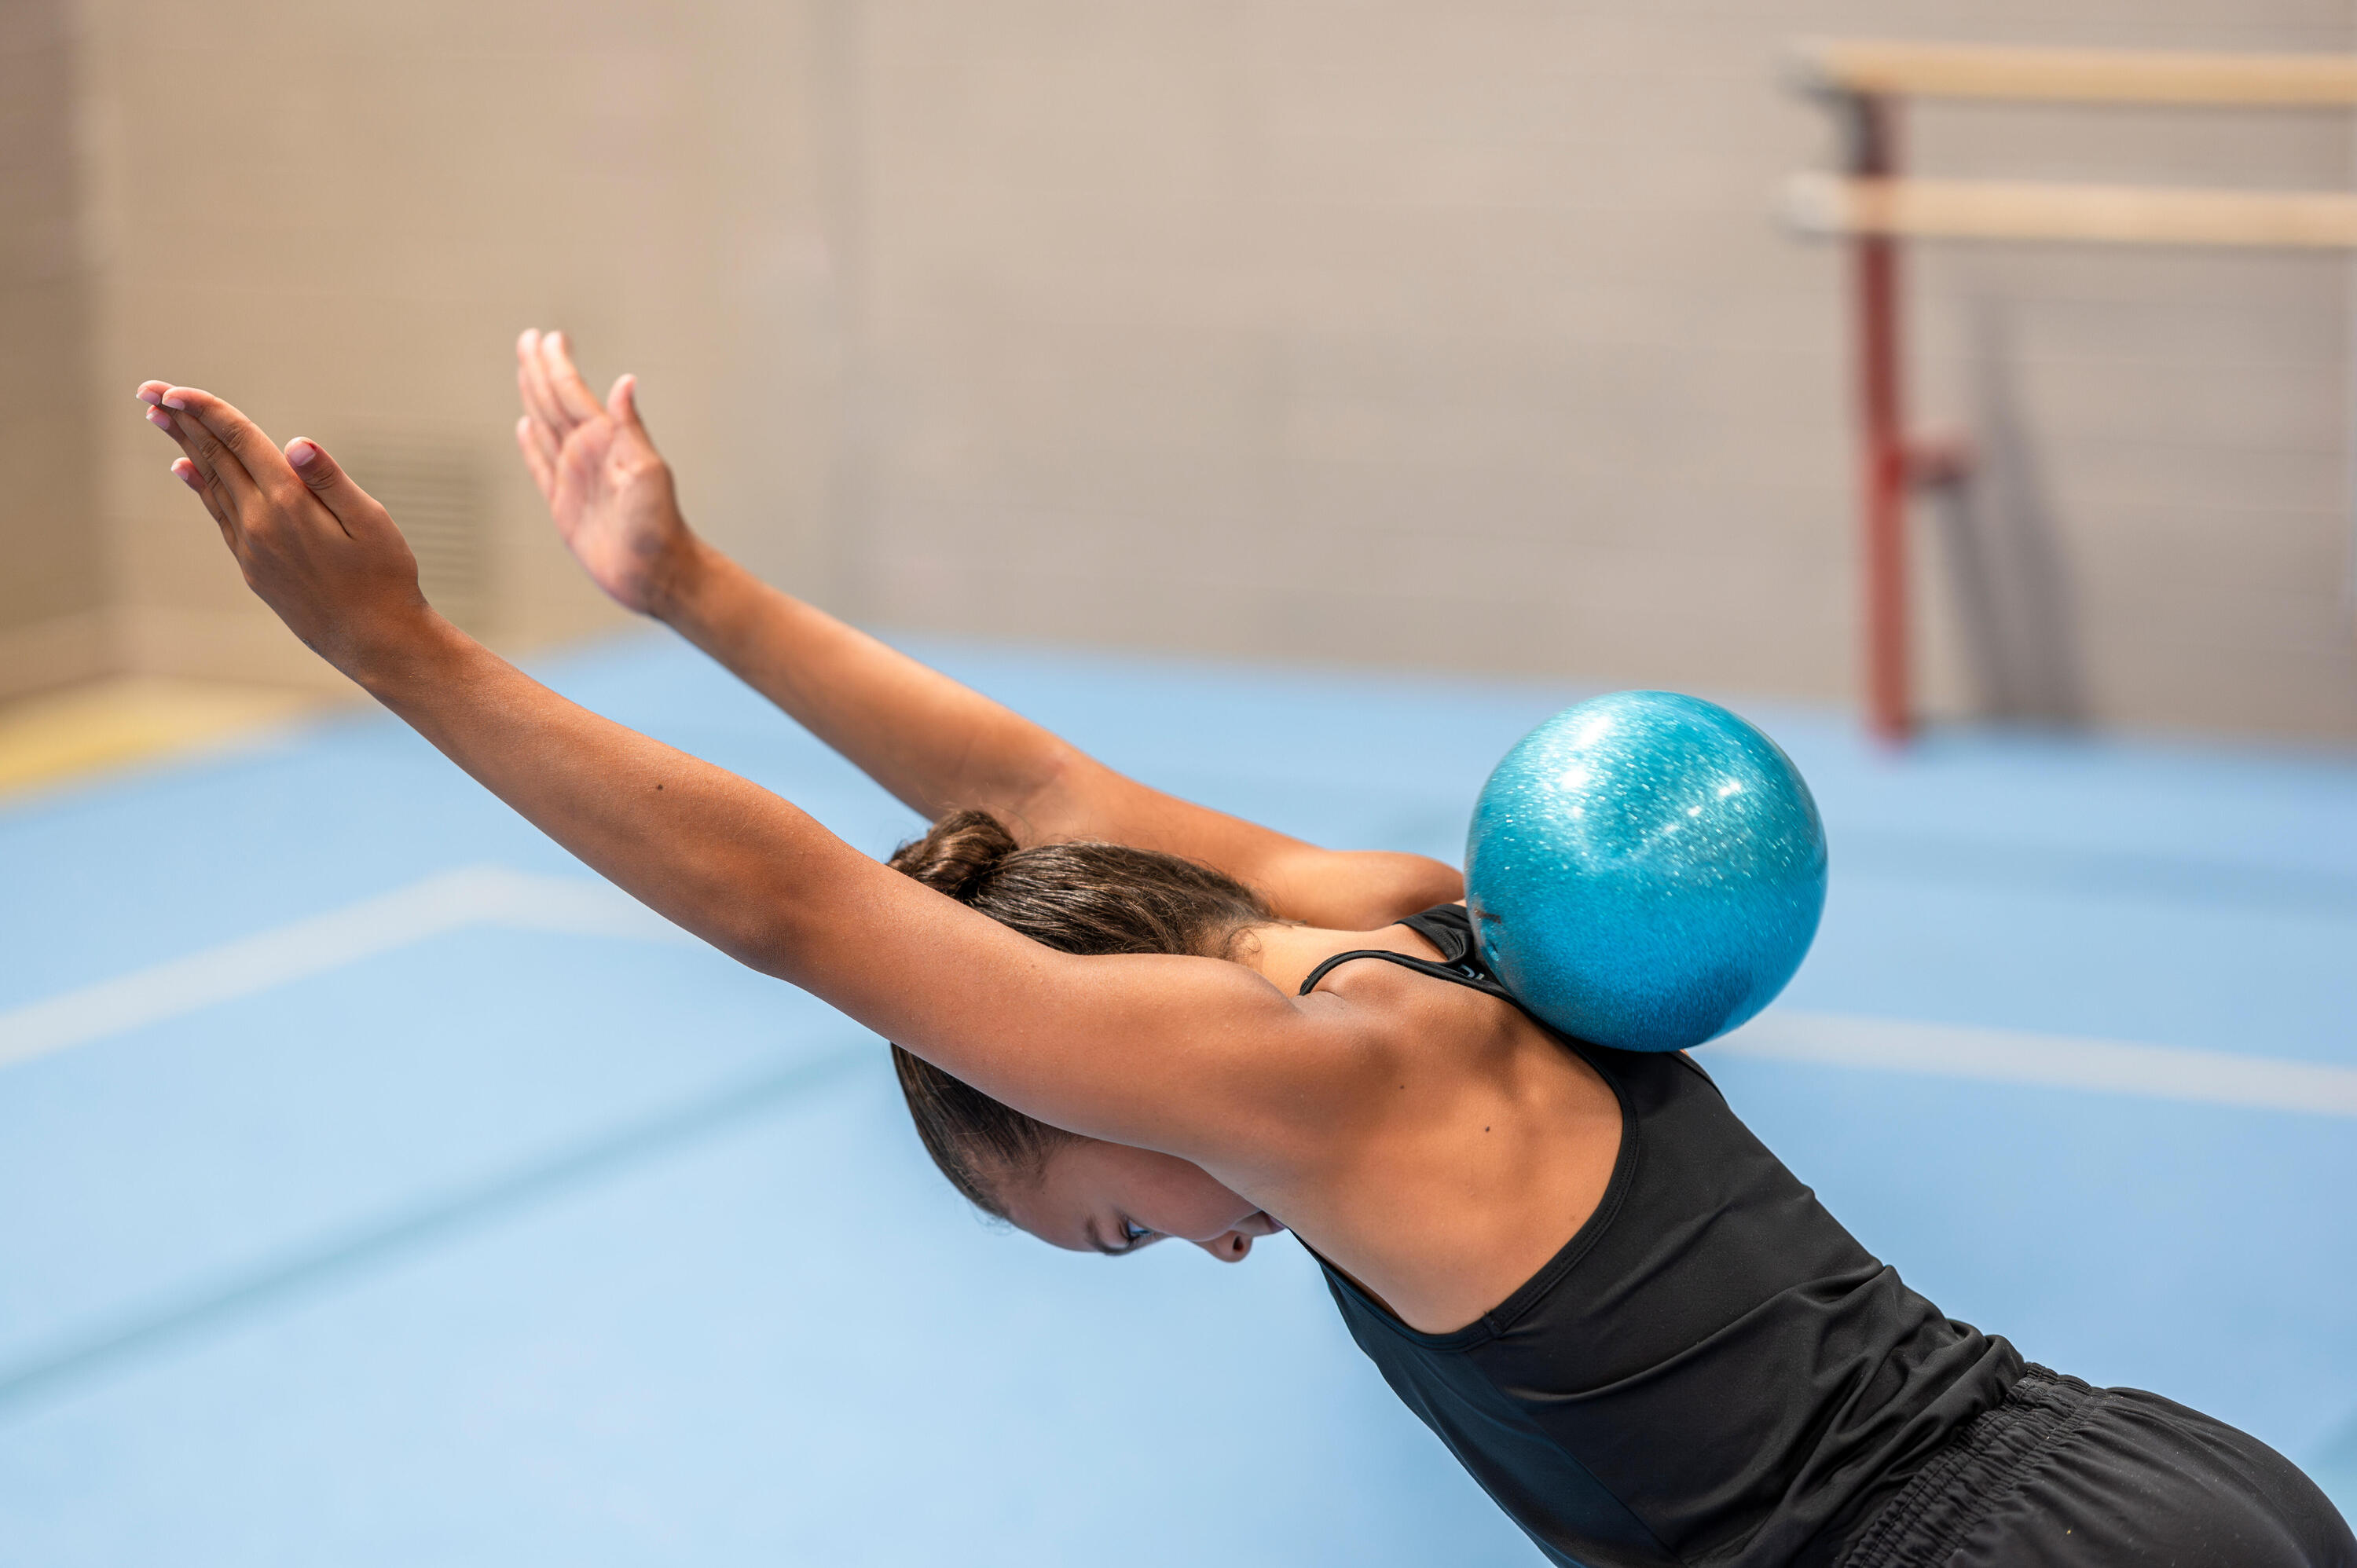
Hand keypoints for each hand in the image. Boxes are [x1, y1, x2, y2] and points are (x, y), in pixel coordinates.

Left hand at [137, 382, 431, 674]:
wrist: (372, 642)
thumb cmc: (385, 579)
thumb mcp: (373, 523)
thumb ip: (332, 480)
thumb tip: (297, 443)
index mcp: (289, 504)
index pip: (239, 441)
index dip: (206, 410)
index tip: (173, 389)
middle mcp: (260, 523)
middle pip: (215, 458)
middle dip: (181, 420)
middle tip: (147, 389)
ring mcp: (251, 547)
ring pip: (211, 484)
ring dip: (186, 447)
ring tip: (161, 419)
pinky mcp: (253, 567)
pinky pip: (219, 515)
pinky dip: (201, 486)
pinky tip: (188, 470)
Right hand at [515, 329, 693, 615]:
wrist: (656, 573)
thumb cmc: (660, 524)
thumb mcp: (647, 471)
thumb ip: (630, 427)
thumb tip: (625, 382)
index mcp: (605, 441)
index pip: (573, 394)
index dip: (558, 365)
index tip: (548, 336)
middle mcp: (588, 454)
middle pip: (554, 402)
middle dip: (540, 370)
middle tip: (528, 338)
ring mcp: (575, 477)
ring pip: (546, 427)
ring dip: (533, 397)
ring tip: (524, 370)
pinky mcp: (564, 505)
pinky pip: (541, 467)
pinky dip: (531, 445)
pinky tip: (524, 426)